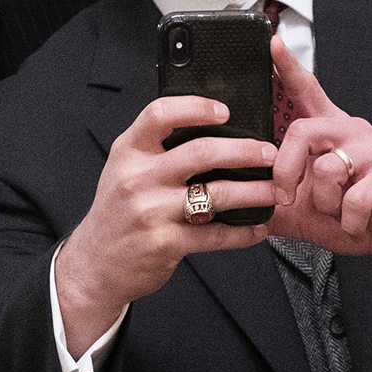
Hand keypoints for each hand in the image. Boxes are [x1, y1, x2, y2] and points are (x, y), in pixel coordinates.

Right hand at [54, 97, 279, 355]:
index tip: (224, 110)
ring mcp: (151, 211)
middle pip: (201, 152)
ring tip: (275, 190)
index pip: (160, 114)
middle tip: (270, 153)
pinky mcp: (165, 243)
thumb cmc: (118, 213)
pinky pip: (215, 235)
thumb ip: (157, 149)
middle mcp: (138, 178)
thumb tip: (211, 130)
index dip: (196, 107)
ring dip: (254, 191)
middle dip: (245, 151)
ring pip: (216, 194)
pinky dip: (242, 232)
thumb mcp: (125, 170)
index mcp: (129, 151)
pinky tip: (257, 228)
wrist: (96, 264)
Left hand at [264, 39, 371, 275]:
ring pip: (326, 170)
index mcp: (329, 135)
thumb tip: (239, 204)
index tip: (272, 44)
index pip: (307, 92)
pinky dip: (348, 221)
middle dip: (285, 170)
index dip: (288, 68)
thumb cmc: (356, 217)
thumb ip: (274, 204)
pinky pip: (354, 198)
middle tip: (286, 198)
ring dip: (325, 205)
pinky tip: (356, 224)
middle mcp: (350, 133)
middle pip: (302, 131)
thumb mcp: (306, 211)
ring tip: (338, 214)